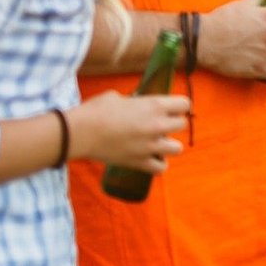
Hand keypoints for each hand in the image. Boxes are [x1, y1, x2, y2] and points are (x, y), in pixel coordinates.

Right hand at [68, 91, 189, 172]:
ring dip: (169, 145)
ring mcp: (150, 146)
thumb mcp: (119, 97)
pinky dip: (158, 164)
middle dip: (173, 123)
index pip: (185, 104)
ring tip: (157, 143)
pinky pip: (161, 168)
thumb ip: (135, 102)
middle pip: (182, 125)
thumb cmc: (97, 110)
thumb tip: (138, 104)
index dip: (179, 105)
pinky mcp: (140, 162)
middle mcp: (157, 125)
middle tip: (161, 124)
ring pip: (177, 148)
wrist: (81, 132)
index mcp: (154, 105)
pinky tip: (152, 158)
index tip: (173, 107)